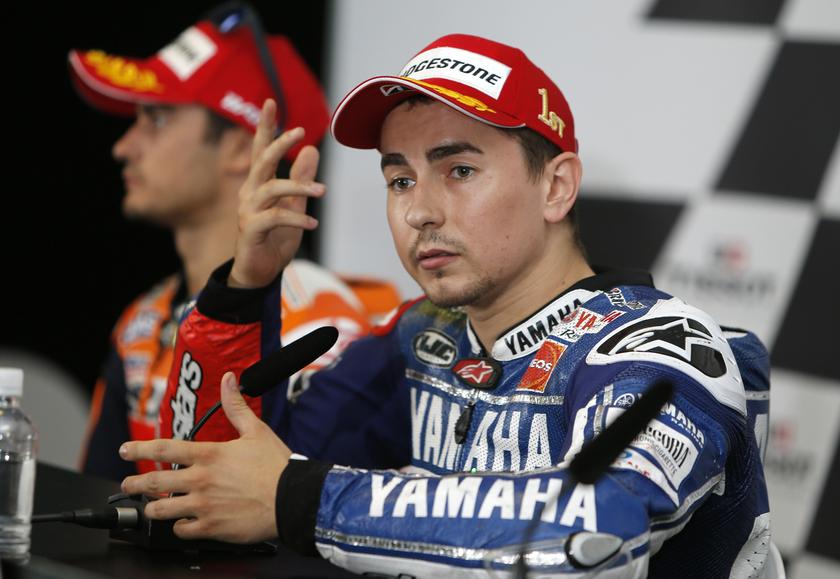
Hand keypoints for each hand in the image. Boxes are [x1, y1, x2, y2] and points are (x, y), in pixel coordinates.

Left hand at [120, 372, 291, 542]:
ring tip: (149, 508)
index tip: (124, 449)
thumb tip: (229, 380)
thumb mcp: (256, 431)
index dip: (138, 448)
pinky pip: (183, 530)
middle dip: (134, 484)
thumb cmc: (277, 466)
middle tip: (127, 484)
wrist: (292, 499)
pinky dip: (178, 527)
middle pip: (153, 483)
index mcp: (209, 455)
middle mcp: (200, 480)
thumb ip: (236, 406)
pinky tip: (181, 524)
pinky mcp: (212, 527)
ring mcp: (203, 506)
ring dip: (151, 509)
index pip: (163, 449)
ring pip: (162, 510)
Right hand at [229, 99, 325, 288]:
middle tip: (300, 130)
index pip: (261, 149)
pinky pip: (275, 218)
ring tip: (322, 192)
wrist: (259, 272)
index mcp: (259, 184)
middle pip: (262, 161)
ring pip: (271, 188)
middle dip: (280, 143)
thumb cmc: (275, 238)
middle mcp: (250, 193)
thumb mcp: (295, 206)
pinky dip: (296, 220)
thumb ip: (302, 180)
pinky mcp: (251, 230)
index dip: (266, 126)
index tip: (271, 101)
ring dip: (299, 187)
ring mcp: (248, 211)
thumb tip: (311, 151)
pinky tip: (313, 225)